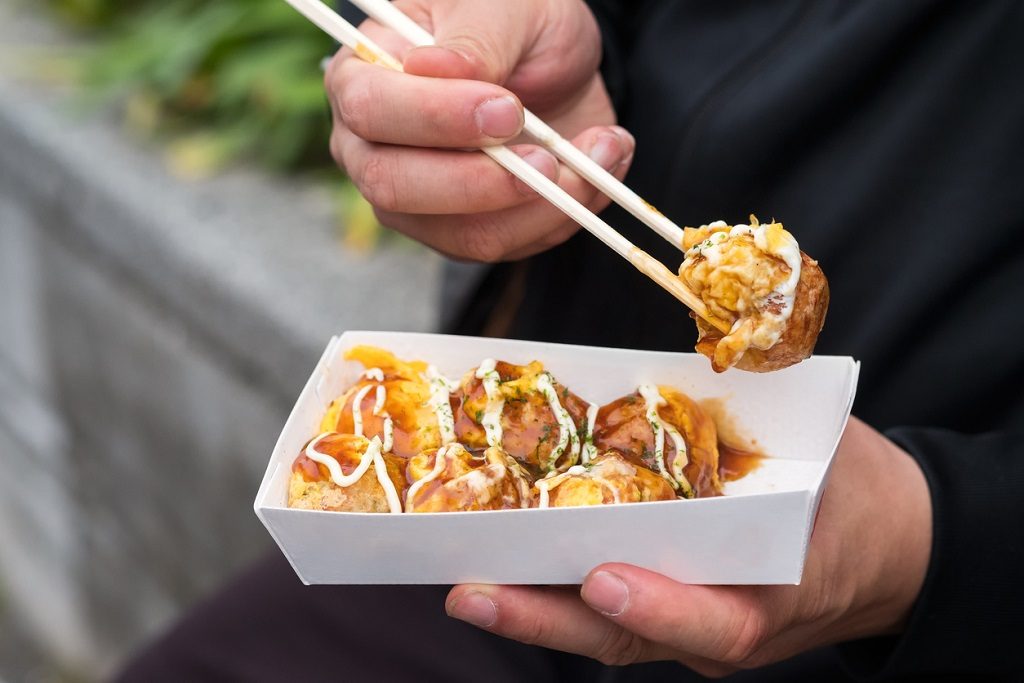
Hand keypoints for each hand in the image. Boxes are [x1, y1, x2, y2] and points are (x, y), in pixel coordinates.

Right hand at [325, 0, 634, 261]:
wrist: (556, 60)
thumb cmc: (513, 20)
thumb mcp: (504, 7)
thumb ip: (476, 39)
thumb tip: (436, 68)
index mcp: (363, 75)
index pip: (372, 110)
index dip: (437, 118)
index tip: (507, 109)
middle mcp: (373, 147)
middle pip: (396, 187)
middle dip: (482, 182)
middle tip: (548, 159)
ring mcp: (416, 199)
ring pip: (462, 234)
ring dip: (542, 206)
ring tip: (596, 154)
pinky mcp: (462, 232)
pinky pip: (508, 245)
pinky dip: (564, 216)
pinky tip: (596, 171)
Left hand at [445, 417, 932, 676]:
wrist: (885, 542)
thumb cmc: (856, 495)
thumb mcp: (830, 459)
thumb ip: (762, 426)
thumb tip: (701, 349)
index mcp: (775, 597)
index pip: (714, 623)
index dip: (658, 608)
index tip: (603, 582)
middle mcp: (721, 624)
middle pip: (627, 638)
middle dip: (547, 619)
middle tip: (475, 593)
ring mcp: (687, 621)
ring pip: (603, 629)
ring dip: (532, 608)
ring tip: (464, 582)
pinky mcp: (665, 602)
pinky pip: (604, 604)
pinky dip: (553, 587)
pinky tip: (499, 557)